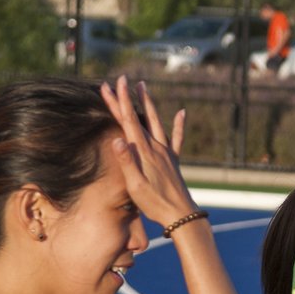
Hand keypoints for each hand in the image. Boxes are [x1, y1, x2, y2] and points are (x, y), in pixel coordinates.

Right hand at [99, 76, 197, 227]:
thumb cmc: (155, 203)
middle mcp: (156, 148)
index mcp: (144, 152)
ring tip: (143, 86)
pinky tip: (182, 112)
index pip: (128, 121)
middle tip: (122, 78)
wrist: (181, 215)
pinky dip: (179, 124)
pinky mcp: (174, 160)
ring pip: (156, 122)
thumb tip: (117, 138)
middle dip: (129, 97)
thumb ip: (127, 161)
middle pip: (139, 117)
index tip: (112, 84)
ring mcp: (166, 153)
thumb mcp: (135, 185)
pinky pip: (177, 138)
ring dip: (148, 103)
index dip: (120, 101)